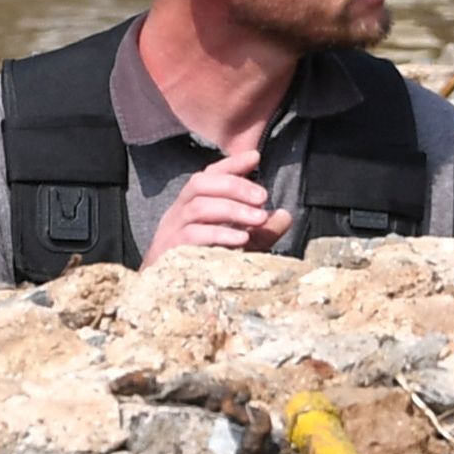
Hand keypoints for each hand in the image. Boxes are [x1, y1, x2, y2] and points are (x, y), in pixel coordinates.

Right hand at [145, 147, 292, 262]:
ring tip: (260, 219)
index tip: (255, 158)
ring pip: (198, 207)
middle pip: (200, 183)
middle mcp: (178, 213)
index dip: (230, 164)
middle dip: (234, 186)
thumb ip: (261, 231)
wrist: (169, 295)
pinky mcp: (170, 252)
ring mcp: (171, 231)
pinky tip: (242, 239)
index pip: (207, 175)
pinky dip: (220, 234)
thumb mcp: (239, 244)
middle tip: (263, 197)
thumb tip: (285, 215)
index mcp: (191, 205)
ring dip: (233, 210)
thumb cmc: (205, 265)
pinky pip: (193, 236)